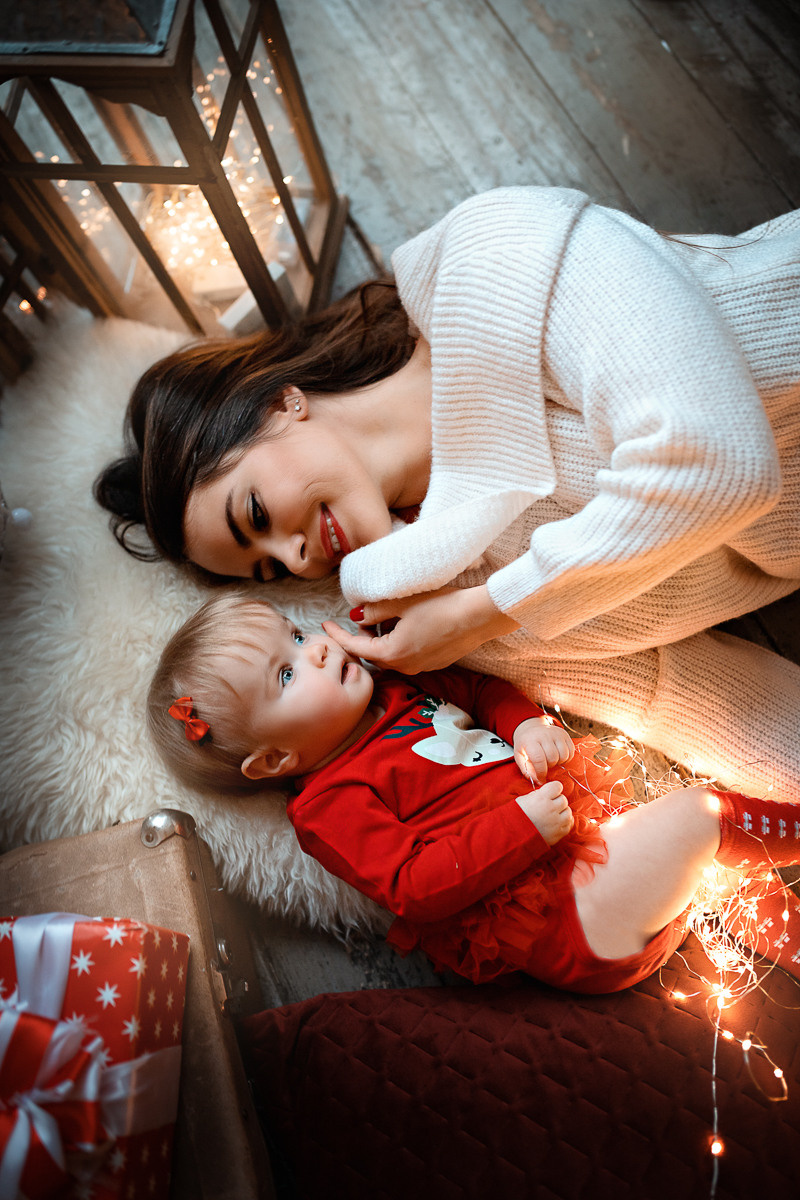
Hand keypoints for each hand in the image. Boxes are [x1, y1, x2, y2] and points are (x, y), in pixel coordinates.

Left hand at [323, 585, 517, 674]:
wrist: (480, 616)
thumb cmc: (442, 605)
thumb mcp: (402, 603)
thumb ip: (375, 610)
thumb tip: (358, 615)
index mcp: (392, 654)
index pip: (355, 647)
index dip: (338, 636)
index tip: (325, 625)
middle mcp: (405, 667)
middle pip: (373, 654)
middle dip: (363, 637)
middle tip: (363, 616)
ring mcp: (421, 667)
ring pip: (391, 655)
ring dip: (383, 639)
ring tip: (388, 615)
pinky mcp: (435, 663)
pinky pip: (408, 655)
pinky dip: (399, 642)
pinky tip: (408, 623)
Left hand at [514, 717, 574, 783]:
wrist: (531, 728)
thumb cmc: (526, 745)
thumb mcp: (520, 756)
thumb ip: (527, 770)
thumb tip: (539, 781)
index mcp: (530, 740)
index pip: (539, 759)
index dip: (541, 772)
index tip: (541, 779)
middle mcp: (544, 735)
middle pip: (553, 758)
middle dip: (550, 766)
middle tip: (545, 765)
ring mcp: (556, 733)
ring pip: (564, 755)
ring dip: (558, 762)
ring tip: (551, 760)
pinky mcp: (565, 734)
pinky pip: (571, 751)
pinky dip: (566, 758)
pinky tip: (558, 757)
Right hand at [515, 781, 573, 845]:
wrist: (513, 835)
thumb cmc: (517, 816)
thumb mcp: (524, 799)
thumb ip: (538, 795)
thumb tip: (548, 793)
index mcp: (542, 798)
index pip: (557, 786)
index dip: (554, 789)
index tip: (551, 792)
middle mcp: (551, 809)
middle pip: (564, 799)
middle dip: (557, 801)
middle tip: (548, 805)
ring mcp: (556, 822)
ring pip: (568, 811)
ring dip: (562, 812)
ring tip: (553, 815)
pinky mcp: (558, 833)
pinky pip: (569, 824)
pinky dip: (565, 822)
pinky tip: (557, 822)